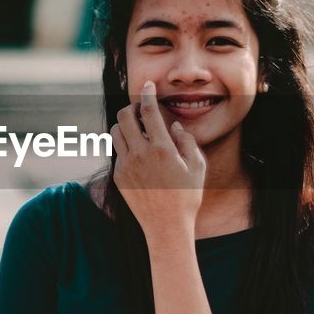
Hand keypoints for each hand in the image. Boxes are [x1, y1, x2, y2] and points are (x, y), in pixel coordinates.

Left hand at [111, 81, 205, 238]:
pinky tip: (138, 153)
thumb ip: (187, 141)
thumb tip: (173, 126)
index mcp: (161, 148)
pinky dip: (125, 146)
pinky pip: (117, 152)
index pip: (148, 111)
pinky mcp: (118, 177)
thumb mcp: (197, 167)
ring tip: (137, 130)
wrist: (167, 228)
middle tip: (141, 111)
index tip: (148, 85)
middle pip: (124, 117)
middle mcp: (140, 154)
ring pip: (115, 133)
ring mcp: (126, 166)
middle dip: (131, 108)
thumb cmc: (187, 197)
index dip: (147, 93)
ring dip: (125, 126)